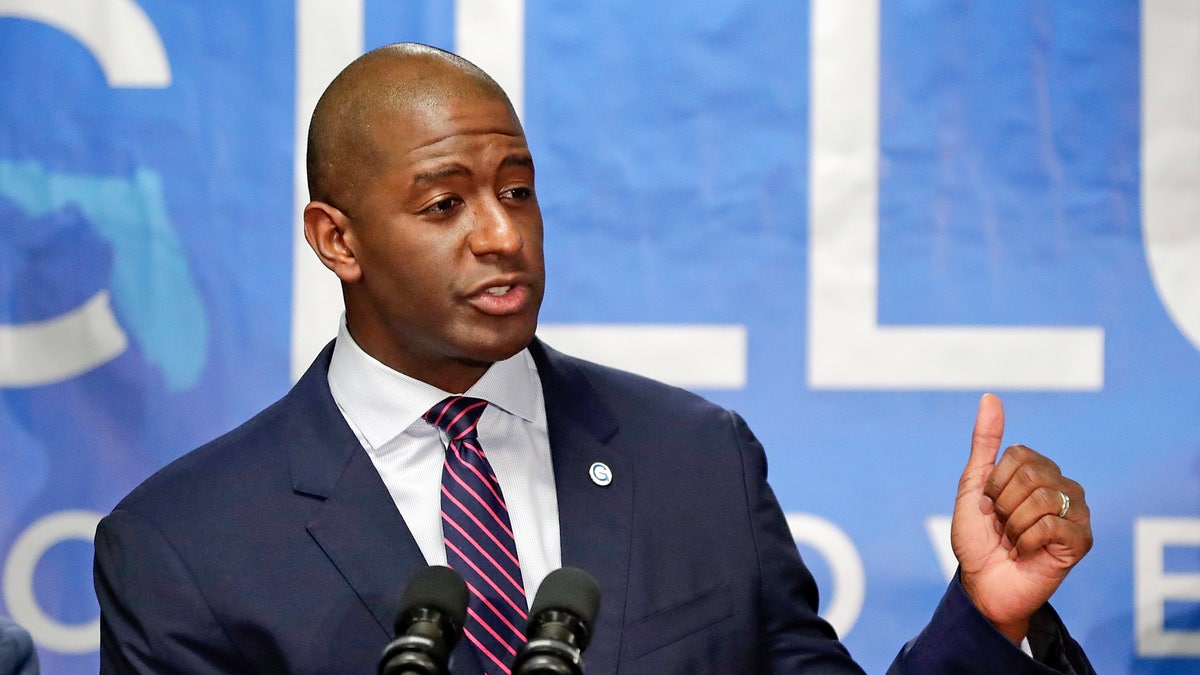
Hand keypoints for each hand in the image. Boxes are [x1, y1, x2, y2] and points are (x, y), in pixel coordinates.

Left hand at [950, 393, 1092, 643]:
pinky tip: (1027, 551)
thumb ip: (985, 442)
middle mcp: (1064, 487)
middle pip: (1032, 475)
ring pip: (1043, 499)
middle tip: (1002, 525)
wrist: (982, 583)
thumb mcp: (973, 485)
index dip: (994, 482)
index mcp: (1039, 471)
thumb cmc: (978, 537)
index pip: (1019, 454)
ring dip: (1014, 524)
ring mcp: (1077, 514)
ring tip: (1014, 539)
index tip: (989, 504)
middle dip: (1004, 504)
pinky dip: (1027, 540)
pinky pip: (1052, 526)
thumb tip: (990, 396)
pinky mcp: (1082, 541)